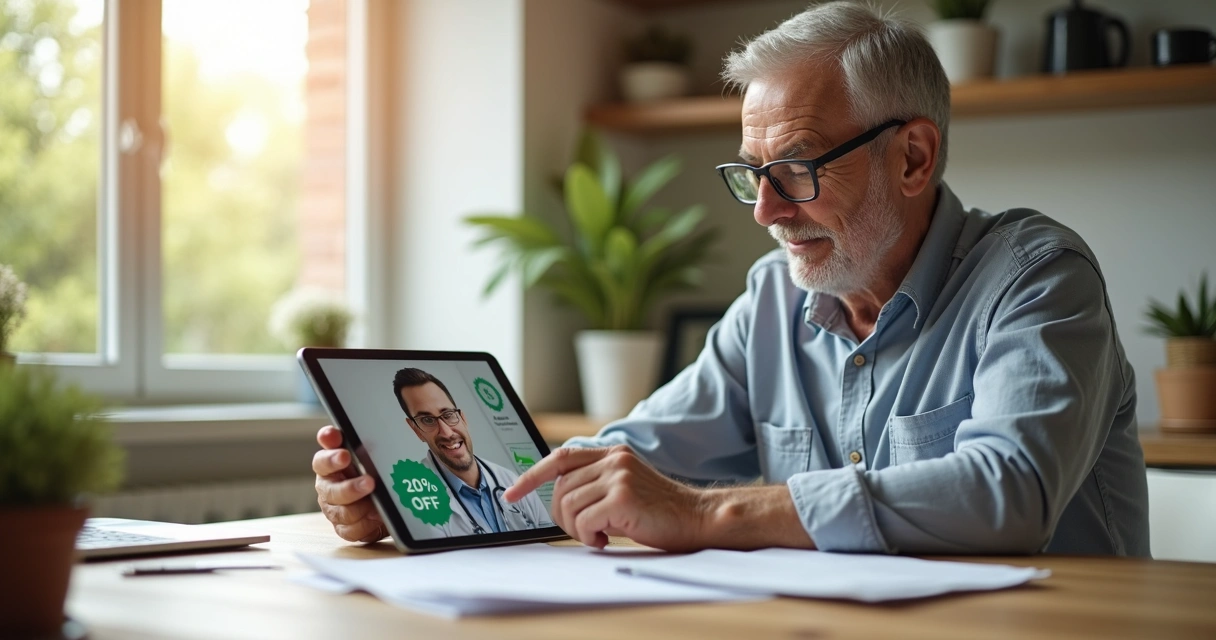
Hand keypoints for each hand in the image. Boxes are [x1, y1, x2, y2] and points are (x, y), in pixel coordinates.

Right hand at [313, 426, 387, 542]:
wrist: (383, 501)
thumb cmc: (371, 471)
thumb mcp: (368, 454)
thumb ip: (357, 441)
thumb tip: (348, 434)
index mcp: (329, 466)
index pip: (322, 460)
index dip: (331, 458)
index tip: (345, 455)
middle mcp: (327, 488)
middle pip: (330, 491)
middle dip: (350, 487)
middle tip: (369, 482)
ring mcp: (333, 510)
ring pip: (341, 513)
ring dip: (359, 508)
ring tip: (376, 504)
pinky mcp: (343, 529)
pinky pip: (350, 530)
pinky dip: (365, 524)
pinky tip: (376, 518)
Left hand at [504, 445, 709, 550]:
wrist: (697, 519)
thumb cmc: (660, 512)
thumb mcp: (624, 488)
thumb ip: (595, 484)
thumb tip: (558, 498)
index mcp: (613, 453)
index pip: (560, 457)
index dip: (532, 475)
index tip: (512, 493)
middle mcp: (614, 460)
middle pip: (559, 488)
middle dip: (561, 516)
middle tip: (582, 531)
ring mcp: (618, 476)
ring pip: (568, 505)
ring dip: (576, 529)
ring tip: (598, 535)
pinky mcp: (622, 497)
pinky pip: (582, 522)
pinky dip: (587, 537)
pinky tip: (605, 539)